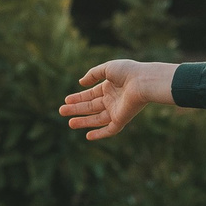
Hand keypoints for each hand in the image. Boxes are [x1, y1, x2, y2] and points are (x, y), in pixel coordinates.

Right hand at [60, 60, 174, 139]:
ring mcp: (116, 110)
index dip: (78, 97)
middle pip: (91, 107)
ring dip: (83, 121)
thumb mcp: (107, 68)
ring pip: (96, 119)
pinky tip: (87, 136)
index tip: (66, 100)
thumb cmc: (128, 72)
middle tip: (61, 111)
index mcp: (109, 87)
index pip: (90, 95)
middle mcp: (112, 100)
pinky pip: (109, 129)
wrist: (143, 81)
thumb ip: (93, 74)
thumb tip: (81, 83)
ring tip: (69, 123)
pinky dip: (99, 134)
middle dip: (76, 109)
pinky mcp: (122, 119)